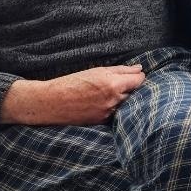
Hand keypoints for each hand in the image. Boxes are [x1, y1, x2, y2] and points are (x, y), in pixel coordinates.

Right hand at [0, 65, 145, 125]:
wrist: (51, 102)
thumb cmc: (72, 82)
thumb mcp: (97, 71)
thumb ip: (121, 70)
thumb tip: (139, 69)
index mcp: (113, 84)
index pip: (139, 80)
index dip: (138, 76)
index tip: (134, 75)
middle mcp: (113, 100)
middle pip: (136, 92)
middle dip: (132, 88)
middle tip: (124, 84)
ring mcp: (108, 113)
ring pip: (126, 104)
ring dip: (124, 99)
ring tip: (111, 94)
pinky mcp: (102, 122)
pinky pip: (116, 113)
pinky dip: (115, 108)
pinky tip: (104, 103)